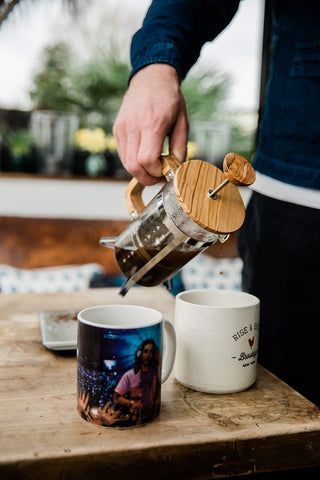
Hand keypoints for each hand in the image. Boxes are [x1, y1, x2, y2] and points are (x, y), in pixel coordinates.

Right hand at [113, 63, 188, 184]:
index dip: (157, 172)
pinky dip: (133, 162)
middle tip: (159, 177)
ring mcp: (122, 128)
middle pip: (133, 166)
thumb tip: (177, 169)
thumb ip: (180, 148)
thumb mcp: (182, 122)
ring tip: (153, 168)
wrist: (151, 77)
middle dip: (147, 178)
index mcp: (152, 123)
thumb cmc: (169, 97)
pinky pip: (122, 154)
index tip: (166, 172)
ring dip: (140, 172)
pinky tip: (144, 158)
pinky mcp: (117, 129)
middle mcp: (133, 126)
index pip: (147, 160)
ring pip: (126, 163)